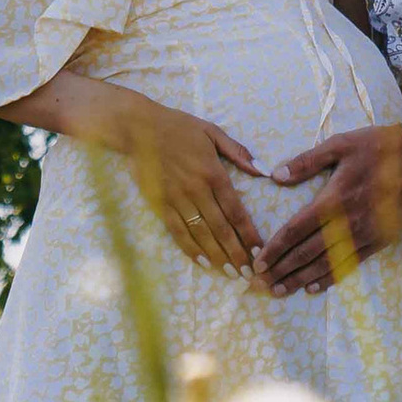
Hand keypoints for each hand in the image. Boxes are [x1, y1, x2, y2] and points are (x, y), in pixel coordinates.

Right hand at [109, 95, 265, 280]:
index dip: (249, 233)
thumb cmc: (179, 127)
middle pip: (221, 229)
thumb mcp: (212, 132)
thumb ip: (238, 152)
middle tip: (249, 274)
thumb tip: (262, 171)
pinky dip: (190, 249)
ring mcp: (177, 199)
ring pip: (201, 234)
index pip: (236, 211)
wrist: (139, 129)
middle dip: (236, 254)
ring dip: (217, 257)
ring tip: (230, 274)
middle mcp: (197, 190)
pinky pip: (178, 232)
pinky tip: (202, 263)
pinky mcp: (160, 205)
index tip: (260, 250)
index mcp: (213, 173)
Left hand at [258, 123, 401, 296]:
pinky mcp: (379, 241)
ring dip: (301, 279)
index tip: (258, 262)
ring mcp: (363, 235)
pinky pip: (350, 264)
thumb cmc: (377, 147)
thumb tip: (276, 175)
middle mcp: (345, 222)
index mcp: (332, 199)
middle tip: (262, 284)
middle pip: (306, 253)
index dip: (275, 249)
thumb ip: (306, 162)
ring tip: (282, 291)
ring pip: (326, 263)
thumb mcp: (340, 145)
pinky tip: (314, 287)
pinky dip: (330, 277)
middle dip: (282, 270)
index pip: (295, 230)